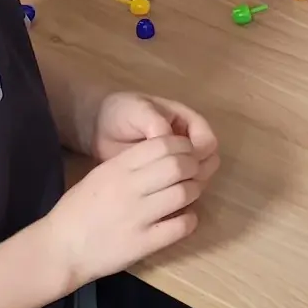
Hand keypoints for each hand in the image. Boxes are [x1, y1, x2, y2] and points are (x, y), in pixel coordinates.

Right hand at [42, 136, 203, 288]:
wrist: (60, 248)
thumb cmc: (77, 210)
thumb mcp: (99, 176)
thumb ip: (128, 164)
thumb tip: (164, 156)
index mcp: (117, 167)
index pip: (163, 144)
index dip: (182, 146)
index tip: (186, 153)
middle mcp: (129, 187)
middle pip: (178, 165)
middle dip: (193, 167)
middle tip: (193, 173)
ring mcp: (138, 216)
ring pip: (184, 193)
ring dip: (193, 192)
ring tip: (189, 195)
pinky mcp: (144, 243)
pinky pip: (180, 226)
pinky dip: (189, 220)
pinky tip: (184, 219)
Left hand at [90, 92, 219, 185]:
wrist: (98, 129)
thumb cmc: (121, 113)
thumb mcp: (138, 111)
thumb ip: (156, 124)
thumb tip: (169, 142)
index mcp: (186, 121)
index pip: (208, 141)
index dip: (199, 153)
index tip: (182, 160)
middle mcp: (187, 142)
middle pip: (208, 162)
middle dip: (197, 172)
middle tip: (175, 179)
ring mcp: (177, 162)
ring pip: (198, 179)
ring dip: (188, 186)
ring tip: (164, 188)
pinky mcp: (165, 179)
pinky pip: (181, 190)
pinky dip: (176, 194)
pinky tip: (158, 196)